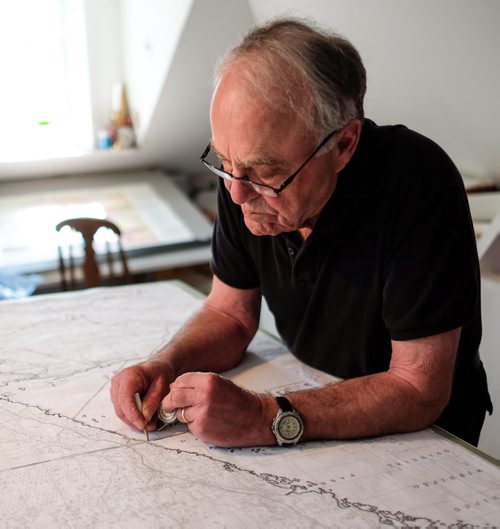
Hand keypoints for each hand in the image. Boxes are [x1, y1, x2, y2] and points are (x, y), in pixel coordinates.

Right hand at [110, 360, 173, 431]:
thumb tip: (145, 417)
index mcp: (129, 375)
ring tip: (149, 423)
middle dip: (134, 421)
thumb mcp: (162, 385)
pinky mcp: (118, 396)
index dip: (133, 415)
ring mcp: (116, 389)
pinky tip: (144, 418)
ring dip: (134, 420)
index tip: (143, 425)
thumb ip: (152, 401)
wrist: (157, 367)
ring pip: (121, 411)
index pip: (125, 399)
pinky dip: (133, 416)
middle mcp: (118, 382)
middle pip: (121, 408)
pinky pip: (123, 410)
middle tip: (149, 427)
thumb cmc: (160, 372)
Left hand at [160, 372, 275, 446]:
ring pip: (180, 413)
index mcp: (208, 381)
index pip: (180, 381)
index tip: (175, 392)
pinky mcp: (202, 429)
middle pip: (174, 397)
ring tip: (203, 414)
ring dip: (186, 415)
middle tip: (170, 406)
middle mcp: (203, 395)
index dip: (176, 388)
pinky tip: (209, 423)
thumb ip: (197, 384)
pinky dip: (195, 425)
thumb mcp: (219, 384)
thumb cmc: (238, 401)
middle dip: (169, 402)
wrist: (255, 418)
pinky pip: (189, 426)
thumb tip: (173, 388)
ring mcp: (202, 414)